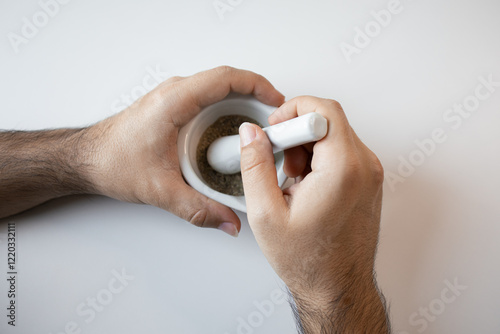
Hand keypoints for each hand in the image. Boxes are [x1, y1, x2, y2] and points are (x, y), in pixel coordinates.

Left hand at [82, 66, 284, 235]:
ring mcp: (173, 97)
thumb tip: (229, 221)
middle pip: (227, 80)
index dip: (257, 85)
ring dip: (244, 102)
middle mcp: (174, 93)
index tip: (277, 100)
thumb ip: (198, 209)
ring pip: (218, 88)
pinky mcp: (173, 106)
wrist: (86, 159)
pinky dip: (229, 107)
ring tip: (261, 125)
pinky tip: (236, 130)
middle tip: (276, 118)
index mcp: (174, 102)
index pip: (225, 79)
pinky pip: (209, 98)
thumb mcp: (160, 191)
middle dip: (257, 95)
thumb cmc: (112, 162)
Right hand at [238, 96, 388, 331]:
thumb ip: (255, 165)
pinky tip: (304, 185)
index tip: (275, 131)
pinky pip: (341, 151)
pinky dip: (318, 158)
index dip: (292, 111)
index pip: (324, 109)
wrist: (336, 287)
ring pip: (333, 134)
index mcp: (343, 170)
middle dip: (296, 132)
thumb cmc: (309, 261)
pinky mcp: (366, 180)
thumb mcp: (267, 213)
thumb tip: (252, 134)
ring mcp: (369, 174)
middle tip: (280, 161)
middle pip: (328, 120)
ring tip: (292, 180)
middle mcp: (364, 167)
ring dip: (306, 146)